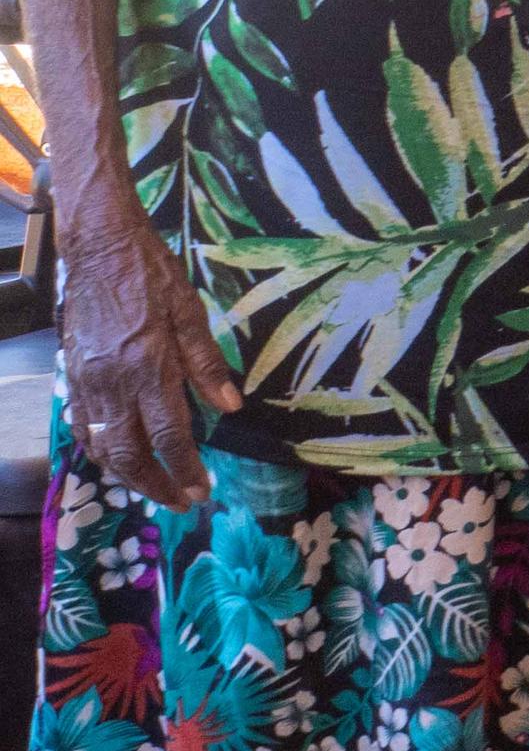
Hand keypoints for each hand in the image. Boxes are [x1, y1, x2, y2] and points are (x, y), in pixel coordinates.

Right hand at [55, 199, 230, 507]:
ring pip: (102, 447)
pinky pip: (82, 428)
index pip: (170, 435)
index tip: (203, 490)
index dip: (186, 468)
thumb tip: (231, 407)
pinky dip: (100, 451)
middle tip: (181, 501)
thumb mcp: (190, 311)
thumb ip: (207, 362)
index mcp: (148, 368)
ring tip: (155, 487)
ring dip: (128, 474)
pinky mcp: (74, 376)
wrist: (98, 249)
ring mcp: (89, 383)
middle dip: (156, 484)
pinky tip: (118, 457)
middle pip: (131, 453)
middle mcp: (114, 384)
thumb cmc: (151, 275)